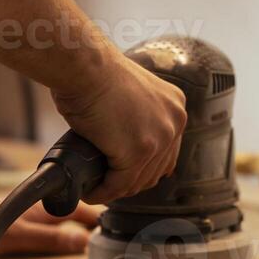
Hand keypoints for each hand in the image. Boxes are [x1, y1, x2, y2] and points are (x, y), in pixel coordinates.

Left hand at [0, 192, 100, 256]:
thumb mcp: (15, 237)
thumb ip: (50, 239)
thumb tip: (85, 241)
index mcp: (38, 208)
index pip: (80, 209)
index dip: (100, 218)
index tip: (119, 230)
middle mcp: (30, 211)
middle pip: (68, 216)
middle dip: (88, 227)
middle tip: (107, 244)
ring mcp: (16, 218)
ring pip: (52, 224)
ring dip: (68, 234)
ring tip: (84, 251)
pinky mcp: (2, 227)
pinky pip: (34, 232)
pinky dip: (47, 241)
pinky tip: (45, 253)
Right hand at [52, 54, 186, 203]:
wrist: (84, 66)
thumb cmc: (95, 73)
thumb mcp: (130, 95)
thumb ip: (137, 117)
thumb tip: (123, 144)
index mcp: (175, 106)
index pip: (167, 152)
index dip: (144, 168)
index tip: (124, 174)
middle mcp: (174, 122)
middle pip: (156, 170)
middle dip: (130, 182)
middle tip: (107, 184)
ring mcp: (159, 138)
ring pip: (137, 181)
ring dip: (115, 190)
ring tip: (95, 189)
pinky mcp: (138, 153)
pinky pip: (119, 184)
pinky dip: (102, 192)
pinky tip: (90, 191)